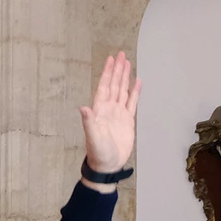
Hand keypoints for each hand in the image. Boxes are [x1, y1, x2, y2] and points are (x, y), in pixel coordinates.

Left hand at [80, 52, 140, 175]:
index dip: (107, 73)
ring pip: (122, 91)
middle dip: (117, 70)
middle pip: (114, 85)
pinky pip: (132, 102)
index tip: (111, 60)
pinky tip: (138, 82)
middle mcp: (108, 109)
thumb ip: (88, 122)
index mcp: (99, 110)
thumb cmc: (98, 152)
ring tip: (127, 63)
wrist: (108, 165)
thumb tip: (83, 107)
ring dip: (124, 77)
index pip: (104, 87)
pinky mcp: (127, 120)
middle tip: (121, 55)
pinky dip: (135, 92)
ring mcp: (118, 114)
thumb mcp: (93, 137)